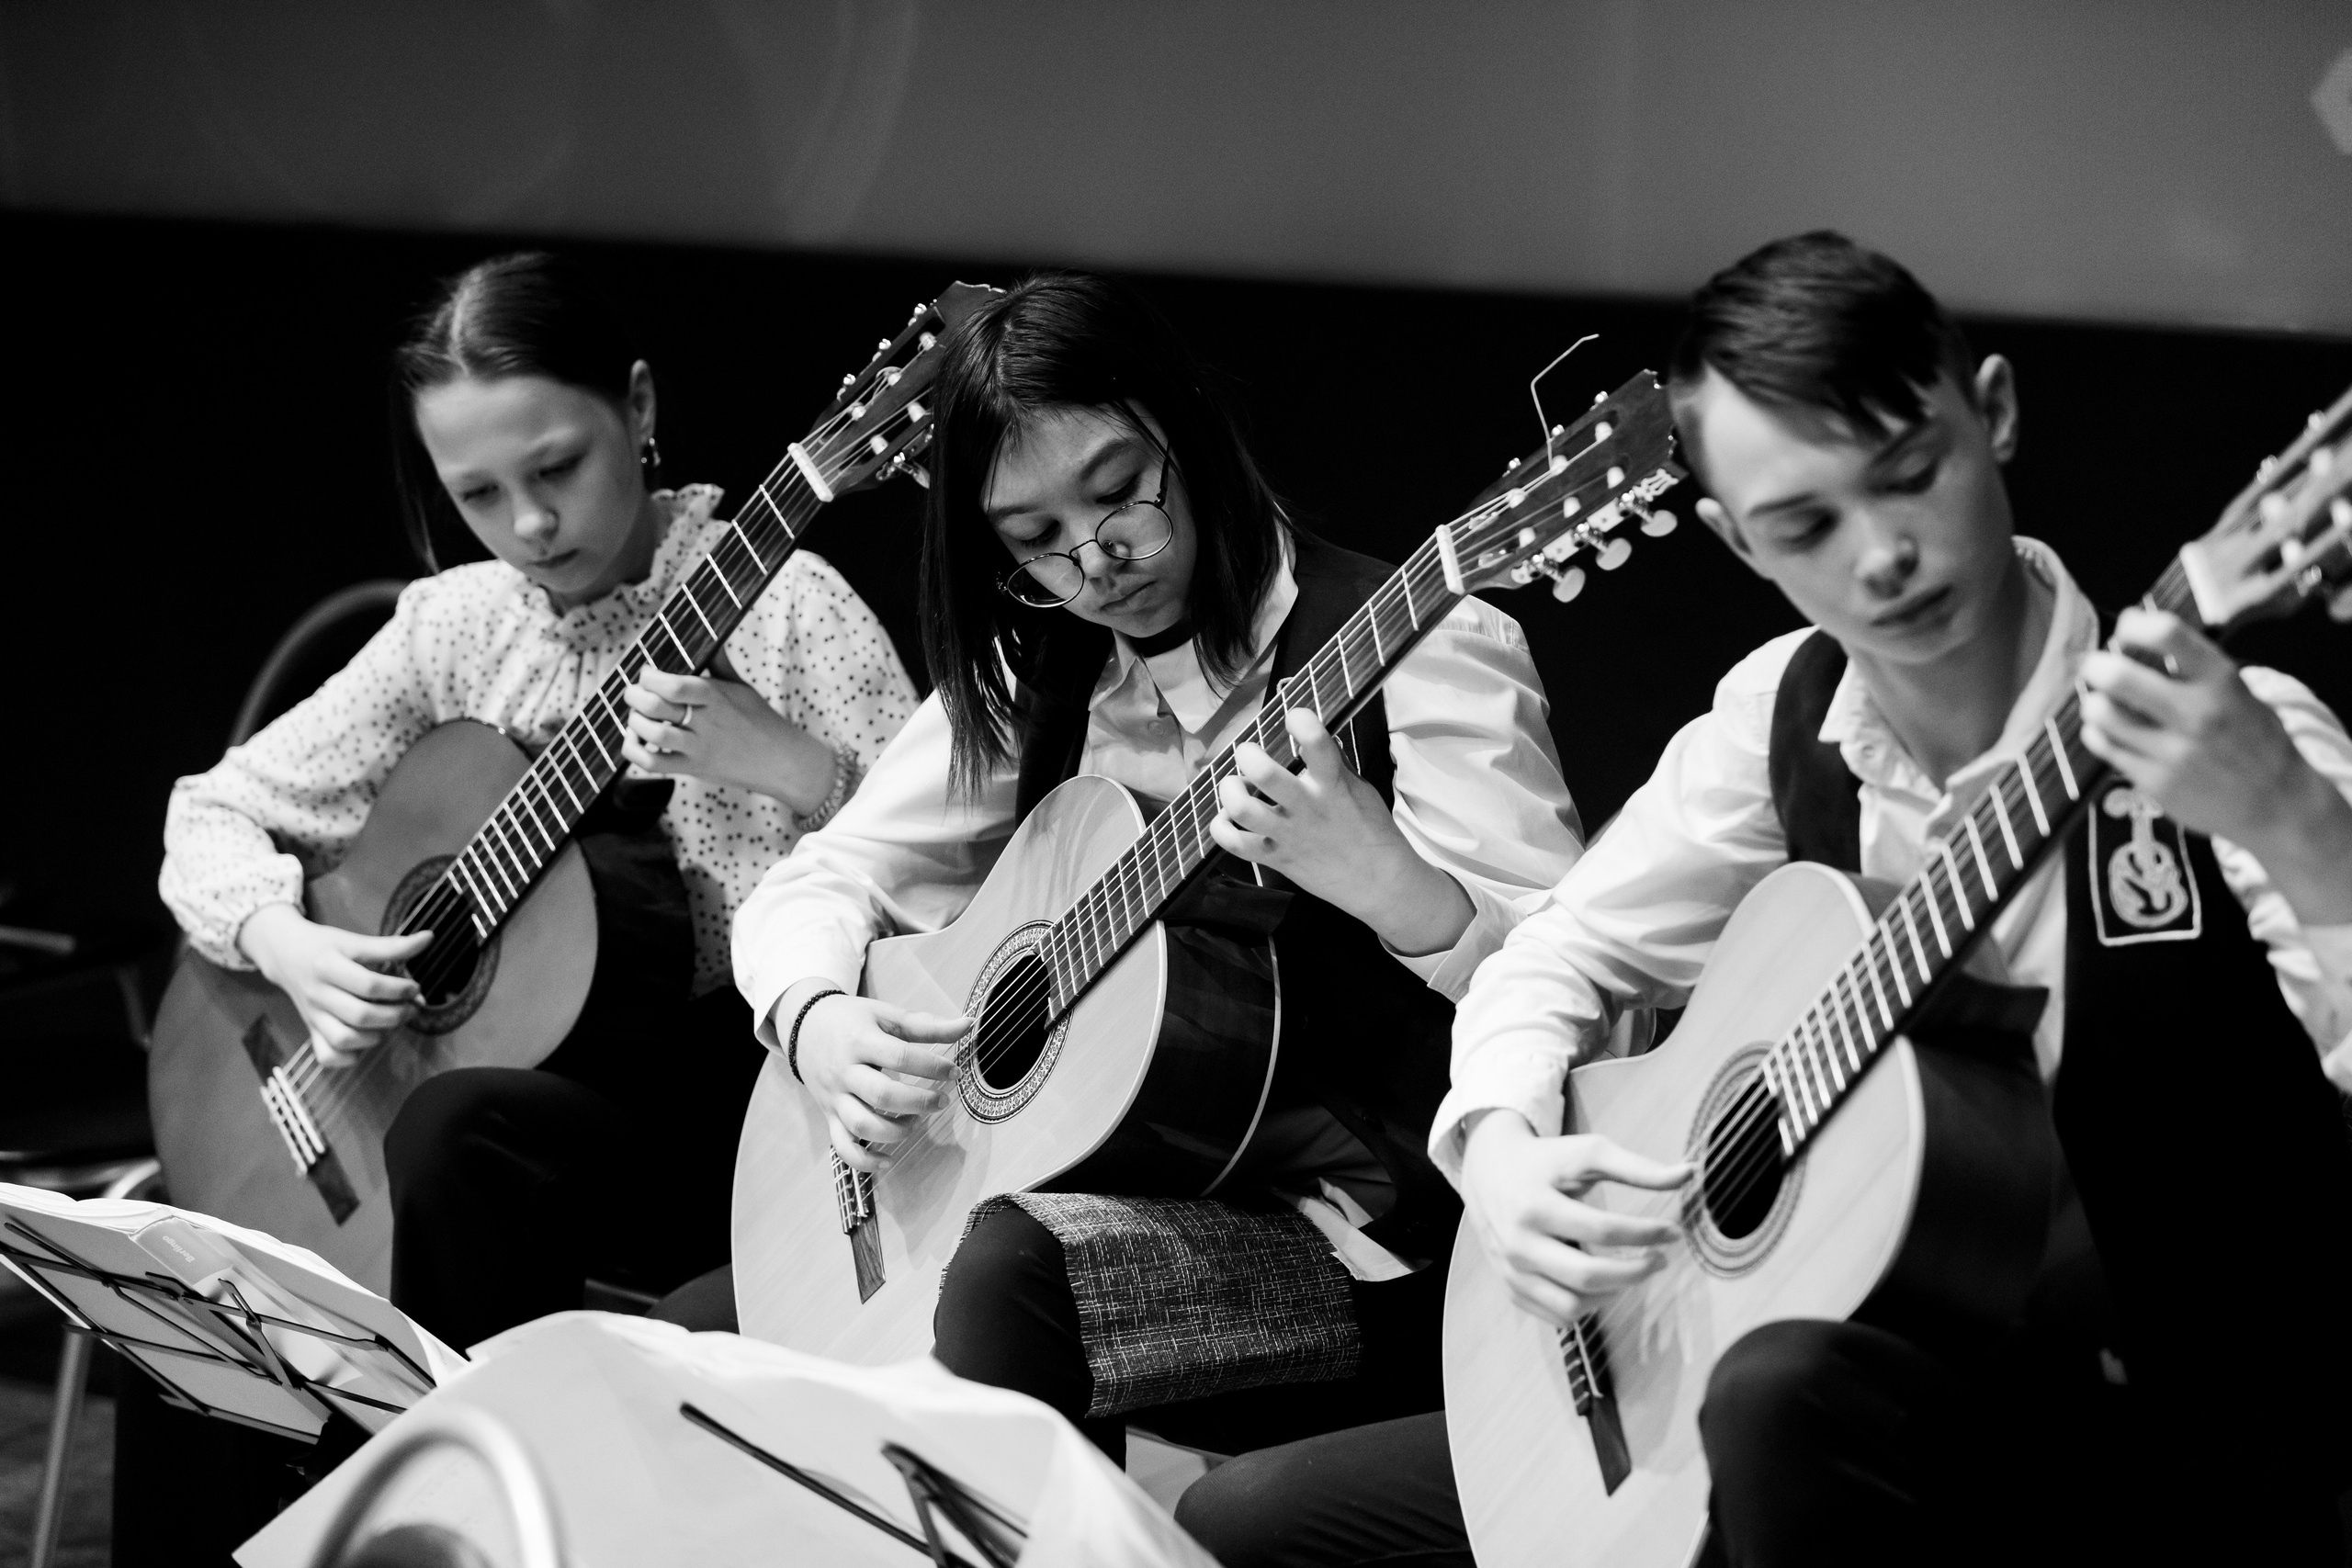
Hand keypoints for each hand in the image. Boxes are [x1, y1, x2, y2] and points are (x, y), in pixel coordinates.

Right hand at [237, 903, 430, 1067]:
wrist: (284, 953)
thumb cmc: (325, 946)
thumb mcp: (354, 940)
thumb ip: (392, 945)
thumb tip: (429, 938)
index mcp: (328, 966)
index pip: (369, 985)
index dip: (399, 989)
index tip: (414, 987)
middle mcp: (318, 994)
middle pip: (360, 1015)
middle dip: (395, 1015)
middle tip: (411, 1008)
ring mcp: (312, 1015)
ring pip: (343, 1039)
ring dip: (376, 1036)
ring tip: (391, 1024)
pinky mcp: (311, 1030)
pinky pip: (327, 1055)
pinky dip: (350, 1056)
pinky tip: (366, 1040)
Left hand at [621, 667, 835, 810]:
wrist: (780, 761)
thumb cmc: (760, 720)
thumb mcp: (742, 687)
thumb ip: (719, 662)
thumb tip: (711, 635)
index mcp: (715, 696)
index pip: (674, 685)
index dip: (649, 677)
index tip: (646, 673)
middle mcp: (706, 721)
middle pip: (655, 706)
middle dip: (634, 696)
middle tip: (632, 693)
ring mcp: (699, 748)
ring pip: (653, 734)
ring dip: (634, 723)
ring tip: (635, 716)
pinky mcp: (693, 769)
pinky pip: (653, 764)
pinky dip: (634, 752)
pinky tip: (636, 741)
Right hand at [777, 979, 967, 1173]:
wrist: (804, 1028)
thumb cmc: (850, 1021)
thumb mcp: (885, 1014)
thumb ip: (926, 1025)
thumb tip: (967, 1024)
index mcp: (859, 1041)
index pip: (899, 1057)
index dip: (931, 1067)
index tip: (954, 1072)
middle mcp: (844, 1072)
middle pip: (881, 1095)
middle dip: (918, 1102)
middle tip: (942, 1101)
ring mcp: (834, 1097)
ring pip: (862, 1125)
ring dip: (895, 1131)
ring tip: (916, 1122)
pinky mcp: (829, 1116)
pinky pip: (843, 1147)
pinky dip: (865, 1161)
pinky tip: (889, 1160)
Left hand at [1209, 708, 1474, 955]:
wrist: (1378, 882)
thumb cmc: (1370, 830)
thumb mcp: (1360, 789)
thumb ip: (1334, 763)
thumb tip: (1312, 734)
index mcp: (1333, 785)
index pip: (1318, 744)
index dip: (1301, 722)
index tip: (1294, 716)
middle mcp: (1308, 807)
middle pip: (1265, 775)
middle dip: (1248, 755)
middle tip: (1247, 753)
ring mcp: (1289, 834)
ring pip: (1244, 809)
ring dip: (1229, 790)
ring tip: (1234, 785)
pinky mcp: (1276, 858)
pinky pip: (1236, 844)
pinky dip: (1222, 828)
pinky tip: (1227, 818)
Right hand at [1459, 1110, 1692, 1328]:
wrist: (1487, 1171)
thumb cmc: (1545, 1160)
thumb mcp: (1586, 1154)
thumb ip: (1637, 1168)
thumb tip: (1689, 1173)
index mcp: (1535, 1206)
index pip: (1602, 1230)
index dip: (1646, 1233)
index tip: (1673, 1232)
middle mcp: (1518, 1244)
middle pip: (1588, 1276)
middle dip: (1636, 1272)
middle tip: (1660, 1259)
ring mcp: (1512, 1271)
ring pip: (1573, 1305)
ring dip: (1612, 1294)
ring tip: (1629, 1271)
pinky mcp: (1511, 1288)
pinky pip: (1557, 1316)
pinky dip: (1587, 1306)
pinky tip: (1601, 1283)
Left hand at [2081, 608, 2351, 925]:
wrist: (2278, 804)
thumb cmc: (2251, 739)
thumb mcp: (2235, 693)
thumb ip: (2188, 672)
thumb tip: (2125, 646)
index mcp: (2222, 682)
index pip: (2167, 634)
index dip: (2134, 625)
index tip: (2125, 629)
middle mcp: (2197, 714)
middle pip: (2117, 676)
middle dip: (2096, 665)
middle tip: (2096, 666)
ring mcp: (2174, 752)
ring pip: (2101, 713)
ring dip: (2093, 701)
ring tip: (2102, 702)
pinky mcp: (2155, 783)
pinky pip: (2104, 746)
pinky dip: (2097, 732)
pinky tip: (2108, 730)